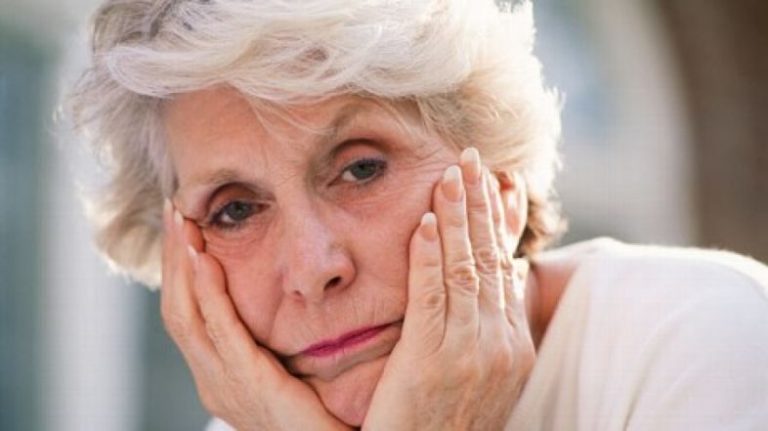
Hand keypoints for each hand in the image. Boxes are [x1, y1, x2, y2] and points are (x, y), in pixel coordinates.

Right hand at [160, 200, 351, 430]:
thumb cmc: (320, 416)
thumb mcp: (288, 372)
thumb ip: (277, 339)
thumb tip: (290, 294)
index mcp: (221, 374)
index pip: (188, 312)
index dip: (181, 269)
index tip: (186, 226)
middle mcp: (212, 378)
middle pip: (177, 307)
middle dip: (173, 257)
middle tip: (175, 209)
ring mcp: (223, 383)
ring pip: (186, 314)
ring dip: (182, 263)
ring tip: (183, 220)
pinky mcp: (247, 383)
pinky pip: (220, 330)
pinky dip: (207, 293)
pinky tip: (204, 258)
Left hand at [363, 148, 535, 429]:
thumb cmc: (450, 420)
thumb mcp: (486, 373)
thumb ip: (492, 323)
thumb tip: (501, 276)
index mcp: (513, 344)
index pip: (508, 267)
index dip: (500, 222)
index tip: (497, 182)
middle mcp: (500, 343)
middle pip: (490, 258)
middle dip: (480, 205)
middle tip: (471, 158)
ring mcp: (471, 351)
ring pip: (466, 268)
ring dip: (456, 217)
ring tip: (449, 175)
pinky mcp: (433, 359)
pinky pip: (433, 296)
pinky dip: (429, 256)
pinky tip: (424, 223)